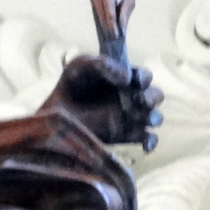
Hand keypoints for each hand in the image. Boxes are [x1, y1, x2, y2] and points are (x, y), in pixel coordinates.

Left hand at [45, 54, 163, 150]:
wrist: (54, 116)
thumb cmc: (68, 87)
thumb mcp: (79, 67)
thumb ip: (101, 64)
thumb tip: (127, 77)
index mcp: (124, 78)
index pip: (143, 76)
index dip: (144, 77)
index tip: (135, 81)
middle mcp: (131, 96)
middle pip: (155, 96)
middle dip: (152, 97)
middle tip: (140, 100)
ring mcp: (130, 117)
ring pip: (155, 116)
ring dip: (152, 116)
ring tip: (135, 117)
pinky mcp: (125, 136)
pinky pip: (148, 139)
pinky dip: (151, 141)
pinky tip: (145, 145)